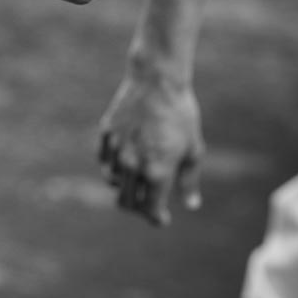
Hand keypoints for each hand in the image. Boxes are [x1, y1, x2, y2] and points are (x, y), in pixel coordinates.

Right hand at [97, 66, 203, 226]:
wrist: (157, 79)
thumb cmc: (181, 114)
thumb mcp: (193, 149)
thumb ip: (189, 181)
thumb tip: (191, 205)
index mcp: (157, 173)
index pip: (150, 210)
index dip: (156, 218)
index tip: (162, 218)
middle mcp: (133, 165)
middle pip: (126, 203)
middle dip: (137, 208)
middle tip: (147, 202)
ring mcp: (117, 149)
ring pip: (113, 181)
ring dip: (125, 185)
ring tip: (138, 177)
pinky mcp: (107, 133)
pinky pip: (105, 160)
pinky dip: (113, 165)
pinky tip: (126, 160)